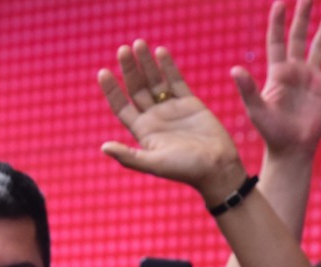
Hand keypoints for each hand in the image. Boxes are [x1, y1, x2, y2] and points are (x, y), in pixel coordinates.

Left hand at [99, 41, 246, 198]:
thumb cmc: (185, 169)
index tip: (103, 72)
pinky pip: (176, 81)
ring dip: (146, 63)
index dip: (112, 90)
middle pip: (136, 88)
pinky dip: (168, 67)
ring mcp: (171, 109)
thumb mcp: (155, 163)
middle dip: (129, 69)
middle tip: (122, 49)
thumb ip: (129, 156)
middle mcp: (154, 118)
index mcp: (143, 131)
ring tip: (139, 43)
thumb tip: (103, 147)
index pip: (121, 106)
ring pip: (155, 81)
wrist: (217, 167)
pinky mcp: (189, 103)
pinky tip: (160, 51)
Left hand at [230, 0, 320, 161]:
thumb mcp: (256, 110)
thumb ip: (247, 89)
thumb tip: (235, 69)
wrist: (292, 150)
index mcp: (277, 72)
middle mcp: (295, 71)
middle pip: (299, 37)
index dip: (277, 22)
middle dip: (303, 16)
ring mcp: (311, 78)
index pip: (276, 40)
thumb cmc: (271, 132)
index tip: (280, 2)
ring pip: (320, 46)